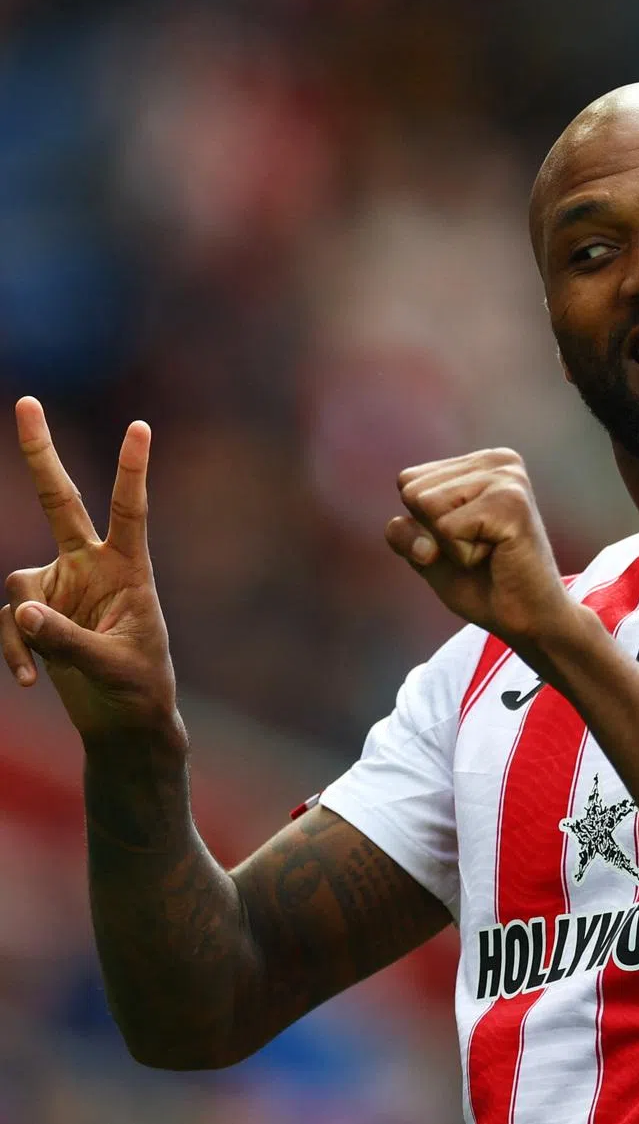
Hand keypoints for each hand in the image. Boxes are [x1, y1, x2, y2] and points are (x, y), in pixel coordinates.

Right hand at [1, 398, 181, 749]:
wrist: (124, 720)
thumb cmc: (138, 687)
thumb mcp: (112, 666)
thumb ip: (66, 639)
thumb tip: (20, 610)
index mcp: (129, 570)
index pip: (131, 511)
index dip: (132, 470)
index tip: (141, 426)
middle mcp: (91, 567)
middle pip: (60, 502)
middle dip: (40, 455)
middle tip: (28, 403)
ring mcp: (60, 587)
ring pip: (18, 585)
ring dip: (25, 630)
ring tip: (40, 670)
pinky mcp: (37, 613)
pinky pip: (10, 621)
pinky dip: (13, 649)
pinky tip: (27, 680)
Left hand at [385, 448, 578, 652]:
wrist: (529, 619)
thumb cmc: (483, 584)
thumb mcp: (428, 554)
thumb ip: (404, 534)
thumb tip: (423, 543)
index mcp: (479, 463)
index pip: (408, 481)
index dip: (423, 525)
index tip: (466, 539)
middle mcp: (497, 460)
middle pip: (412, 491)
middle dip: (435, 534)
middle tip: (481, 549)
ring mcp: (508, 477)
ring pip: (427, 505)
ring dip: (450, 545)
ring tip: (490, 551)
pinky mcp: (512, 502)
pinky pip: (448, 528)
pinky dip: (464, 555)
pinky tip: (498, 555)